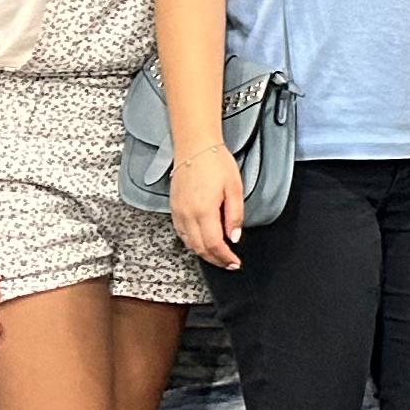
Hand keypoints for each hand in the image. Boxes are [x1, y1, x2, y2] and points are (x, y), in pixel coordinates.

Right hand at [171, 146, 246, 270]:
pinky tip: (202, 242)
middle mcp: (188, 214)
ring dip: (203, 253)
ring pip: (189, 243)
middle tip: (228, 263)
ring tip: (218, 255)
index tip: (234, 262)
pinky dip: (192, 242)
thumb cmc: (216, 162)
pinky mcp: (174, 208)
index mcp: (204, 210)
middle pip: (200, 248)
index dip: (225, 257)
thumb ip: (235, 215)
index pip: (214, 244)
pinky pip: (181, 233)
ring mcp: (178, 212)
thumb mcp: (235, 188)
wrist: (195, 146)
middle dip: (215, 259)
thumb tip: (234, 237)